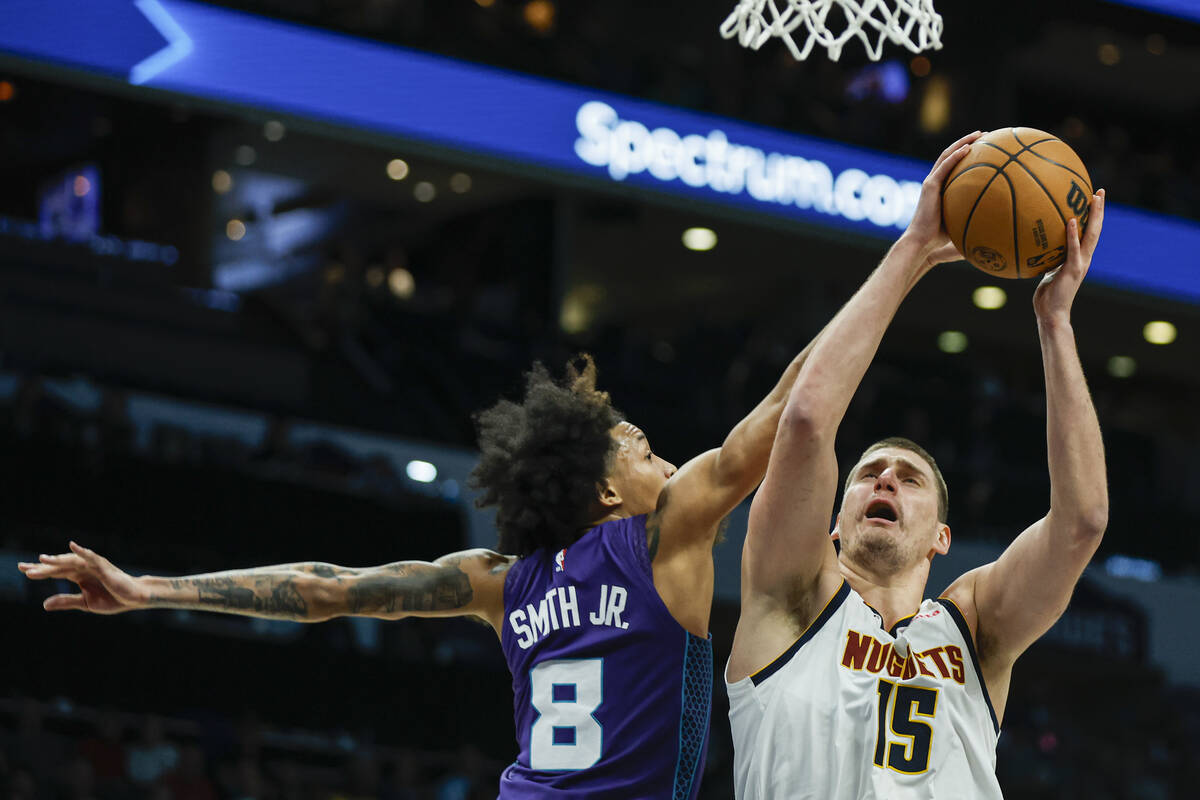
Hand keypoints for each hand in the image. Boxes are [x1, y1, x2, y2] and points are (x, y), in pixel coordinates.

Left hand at [17, 542, 147, 612]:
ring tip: (41, 560)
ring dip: (57, 560)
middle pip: (59, 566)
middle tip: (22, 567)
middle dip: (42, 567)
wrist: (134, 598)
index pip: (55, 572)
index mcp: (79, 576)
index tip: (23, 571)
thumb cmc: (113, 598)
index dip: (40, 572)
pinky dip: (82, 551)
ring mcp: (93, 565)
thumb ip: (66, 601)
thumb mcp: (86, 603)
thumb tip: (44, 604)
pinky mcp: (104, 566)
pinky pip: (91, 557)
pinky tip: (72, 546)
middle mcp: (83, 568)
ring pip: (71, 561)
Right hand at [900, 130, 983, 270]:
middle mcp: (934, 181)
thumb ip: (973, 212)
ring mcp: (931, 182)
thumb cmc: (940, 238)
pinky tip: (968, 148)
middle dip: (968, 141)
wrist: (922, 242)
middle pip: (950, 154)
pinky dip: (956, 156)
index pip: (953, 164)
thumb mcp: (960, 220)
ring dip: (963, 142)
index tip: (984, 146)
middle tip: (985, 134)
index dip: (967, 152)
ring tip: (979, 134)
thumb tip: (997, 217)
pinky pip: (944, 167)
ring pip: (947, 155)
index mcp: (939, 188)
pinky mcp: (929, 186)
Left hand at [1033, 189, 1104, 321]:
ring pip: (1091, 235)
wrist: (1052, 314)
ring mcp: (1080, 264)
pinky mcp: (1072, 270)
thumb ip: (1050, 259)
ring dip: (1094, 216)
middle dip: (1098, 210)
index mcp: (1079, 258)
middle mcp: (1084, 258)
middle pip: (1096, 229)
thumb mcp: (1048, 272)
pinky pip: (1073, 248)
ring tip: (1094, 198)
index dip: (1093, 216)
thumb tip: (1040, 247)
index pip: (1090, 233)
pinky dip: (1073, 234)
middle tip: (1099, 191)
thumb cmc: (1048, 296)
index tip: (1093, 198)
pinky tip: (1072, 219)